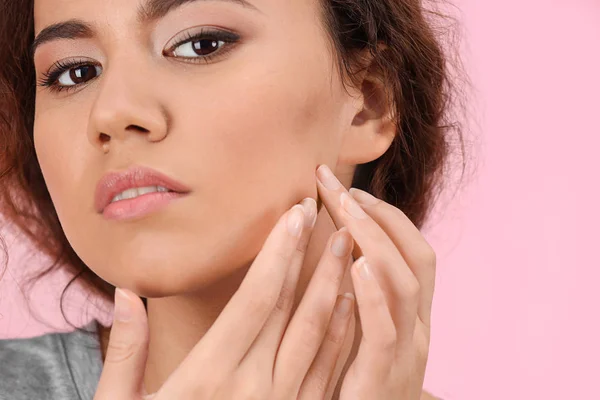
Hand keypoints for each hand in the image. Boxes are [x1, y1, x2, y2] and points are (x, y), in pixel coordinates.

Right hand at [94, 197, 355, 399]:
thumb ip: (125, 351)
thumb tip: (124, 292)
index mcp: (208, 376)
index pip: (256, 298)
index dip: (280, 253)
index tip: (296, 214)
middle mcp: (254, 388)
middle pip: (293, 309)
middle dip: (313, 257)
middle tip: (329, 213)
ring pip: (320, 336)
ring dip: (338, 287)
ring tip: (349, 246)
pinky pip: (330, 370)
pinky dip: (344, 332)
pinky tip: (352, 303)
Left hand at [315, 164, 435, 399]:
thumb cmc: (357, 384)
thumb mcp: (366, 334)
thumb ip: (363, 298)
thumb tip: (343, 251)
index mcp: (412, 315)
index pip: (413, 251)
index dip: (386, 215)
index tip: (348, 189)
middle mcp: (418, 327)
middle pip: (414, 256)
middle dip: (377, 214)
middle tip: (336, 184)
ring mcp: (406, 351)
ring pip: (405, 284)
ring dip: (375, 239)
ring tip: (345, 208)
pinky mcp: (382, 376)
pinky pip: (386, 330)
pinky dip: (374, 294)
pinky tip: (356, 264)